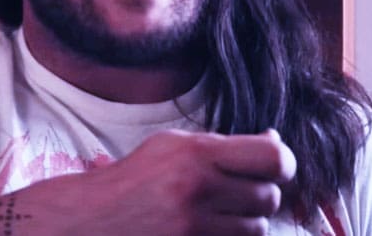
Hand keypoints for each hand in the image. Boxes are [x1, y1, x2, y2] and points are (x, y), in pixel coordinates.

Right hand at [0, 129, 295, 235]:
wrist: (89, 221)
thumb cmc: (134, 179)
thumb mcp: (174, 147)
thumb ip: (224, 146)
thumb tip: (275, 144)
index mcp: (196, 154)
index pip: (273, 157)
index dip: (282, 162)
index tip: (276, 166)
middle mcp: (197, 190)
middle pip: (268, 198)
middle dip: (257, 195)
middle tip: (232, 193)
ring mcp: (194, 229)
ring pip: (257, 230)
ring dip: (245, 223)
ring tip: (214, 215)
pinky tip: (207, 230)